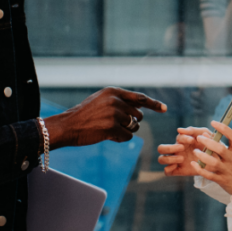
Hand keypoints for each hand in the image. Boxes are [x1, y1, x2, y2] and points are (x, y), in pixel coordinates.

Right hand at [44, 87, 166, 147]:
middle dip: (131, 123)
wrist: (67, 126)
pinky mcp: (112, 128)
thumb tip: (139, 111)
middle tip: (115, 124)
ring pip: (134, 127)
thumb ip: (119, 102)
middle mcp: (115, 100)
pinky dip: (120, 139)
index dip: (153, 104)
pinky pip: (127, 137)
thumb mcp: (101, 101)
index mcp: (113, 91)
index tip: (164, 109)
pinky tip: (108, 136)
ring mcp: (114, 114)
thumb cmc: (84, 115)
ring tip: (109, 129)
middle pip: (138, 115)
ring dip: (125, 131)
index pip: (139, 97)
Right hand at [157, 127, 211, 176]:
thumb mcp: (204, 134)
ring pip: (161, 159)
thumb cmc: (210, 145)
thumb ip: (192, 130)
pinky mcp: (179, 170)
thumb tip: (178, 130)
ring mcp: (177, 161)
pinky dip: (169, 169)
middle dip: (169, 147)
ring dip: (169, 158)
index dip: (183, 138)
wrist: (217, 160)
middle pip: (161, 148)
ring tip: (182, 158)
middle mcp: (177, 151)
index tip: (192, 140)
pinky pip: (167, 172)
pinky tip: (178, 166)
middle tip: (182, 148)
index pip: (177, 138)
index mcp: (182, 141)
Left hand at [189, 121, 231, 193]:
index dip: (223, 128)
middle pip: (220, 149)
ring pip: (214, 162)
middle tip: (199, 137)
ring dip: (203, 156)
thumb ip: (224, 146)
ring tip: (195, 151)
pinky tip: (193, 164)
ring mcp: (227, 170)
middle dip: (208, 142)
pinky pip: (209, 175)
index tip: (213, 122)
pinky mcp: (221, 180)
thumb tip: (207, 134)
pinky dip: (200, 169)